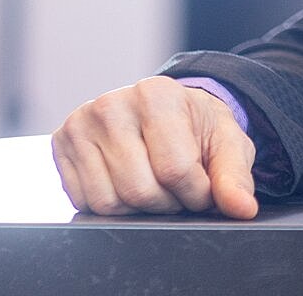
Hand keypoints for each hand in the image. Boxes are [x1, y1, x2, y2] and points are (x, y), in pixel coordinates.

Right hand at [51, 76, 259, 217]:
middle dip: (167, 204)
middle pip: (139, 190)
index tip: (203, 188)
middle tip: (177, 190)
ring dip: (138, 209)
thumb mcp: (227, 144)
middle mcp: (111, 104)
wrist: (166, 111)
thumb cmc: (197, 129)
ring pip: (108, 202)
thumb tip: (243, 209)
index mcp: (157, 94)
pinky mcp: (60, 144)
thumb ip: (235, 177)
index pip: (174, 169)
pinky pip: (83, 201)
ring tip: (154, 185)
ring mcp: (80, 123)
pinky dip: (111, 205)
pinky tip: (126, 183)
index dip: (196, 194)